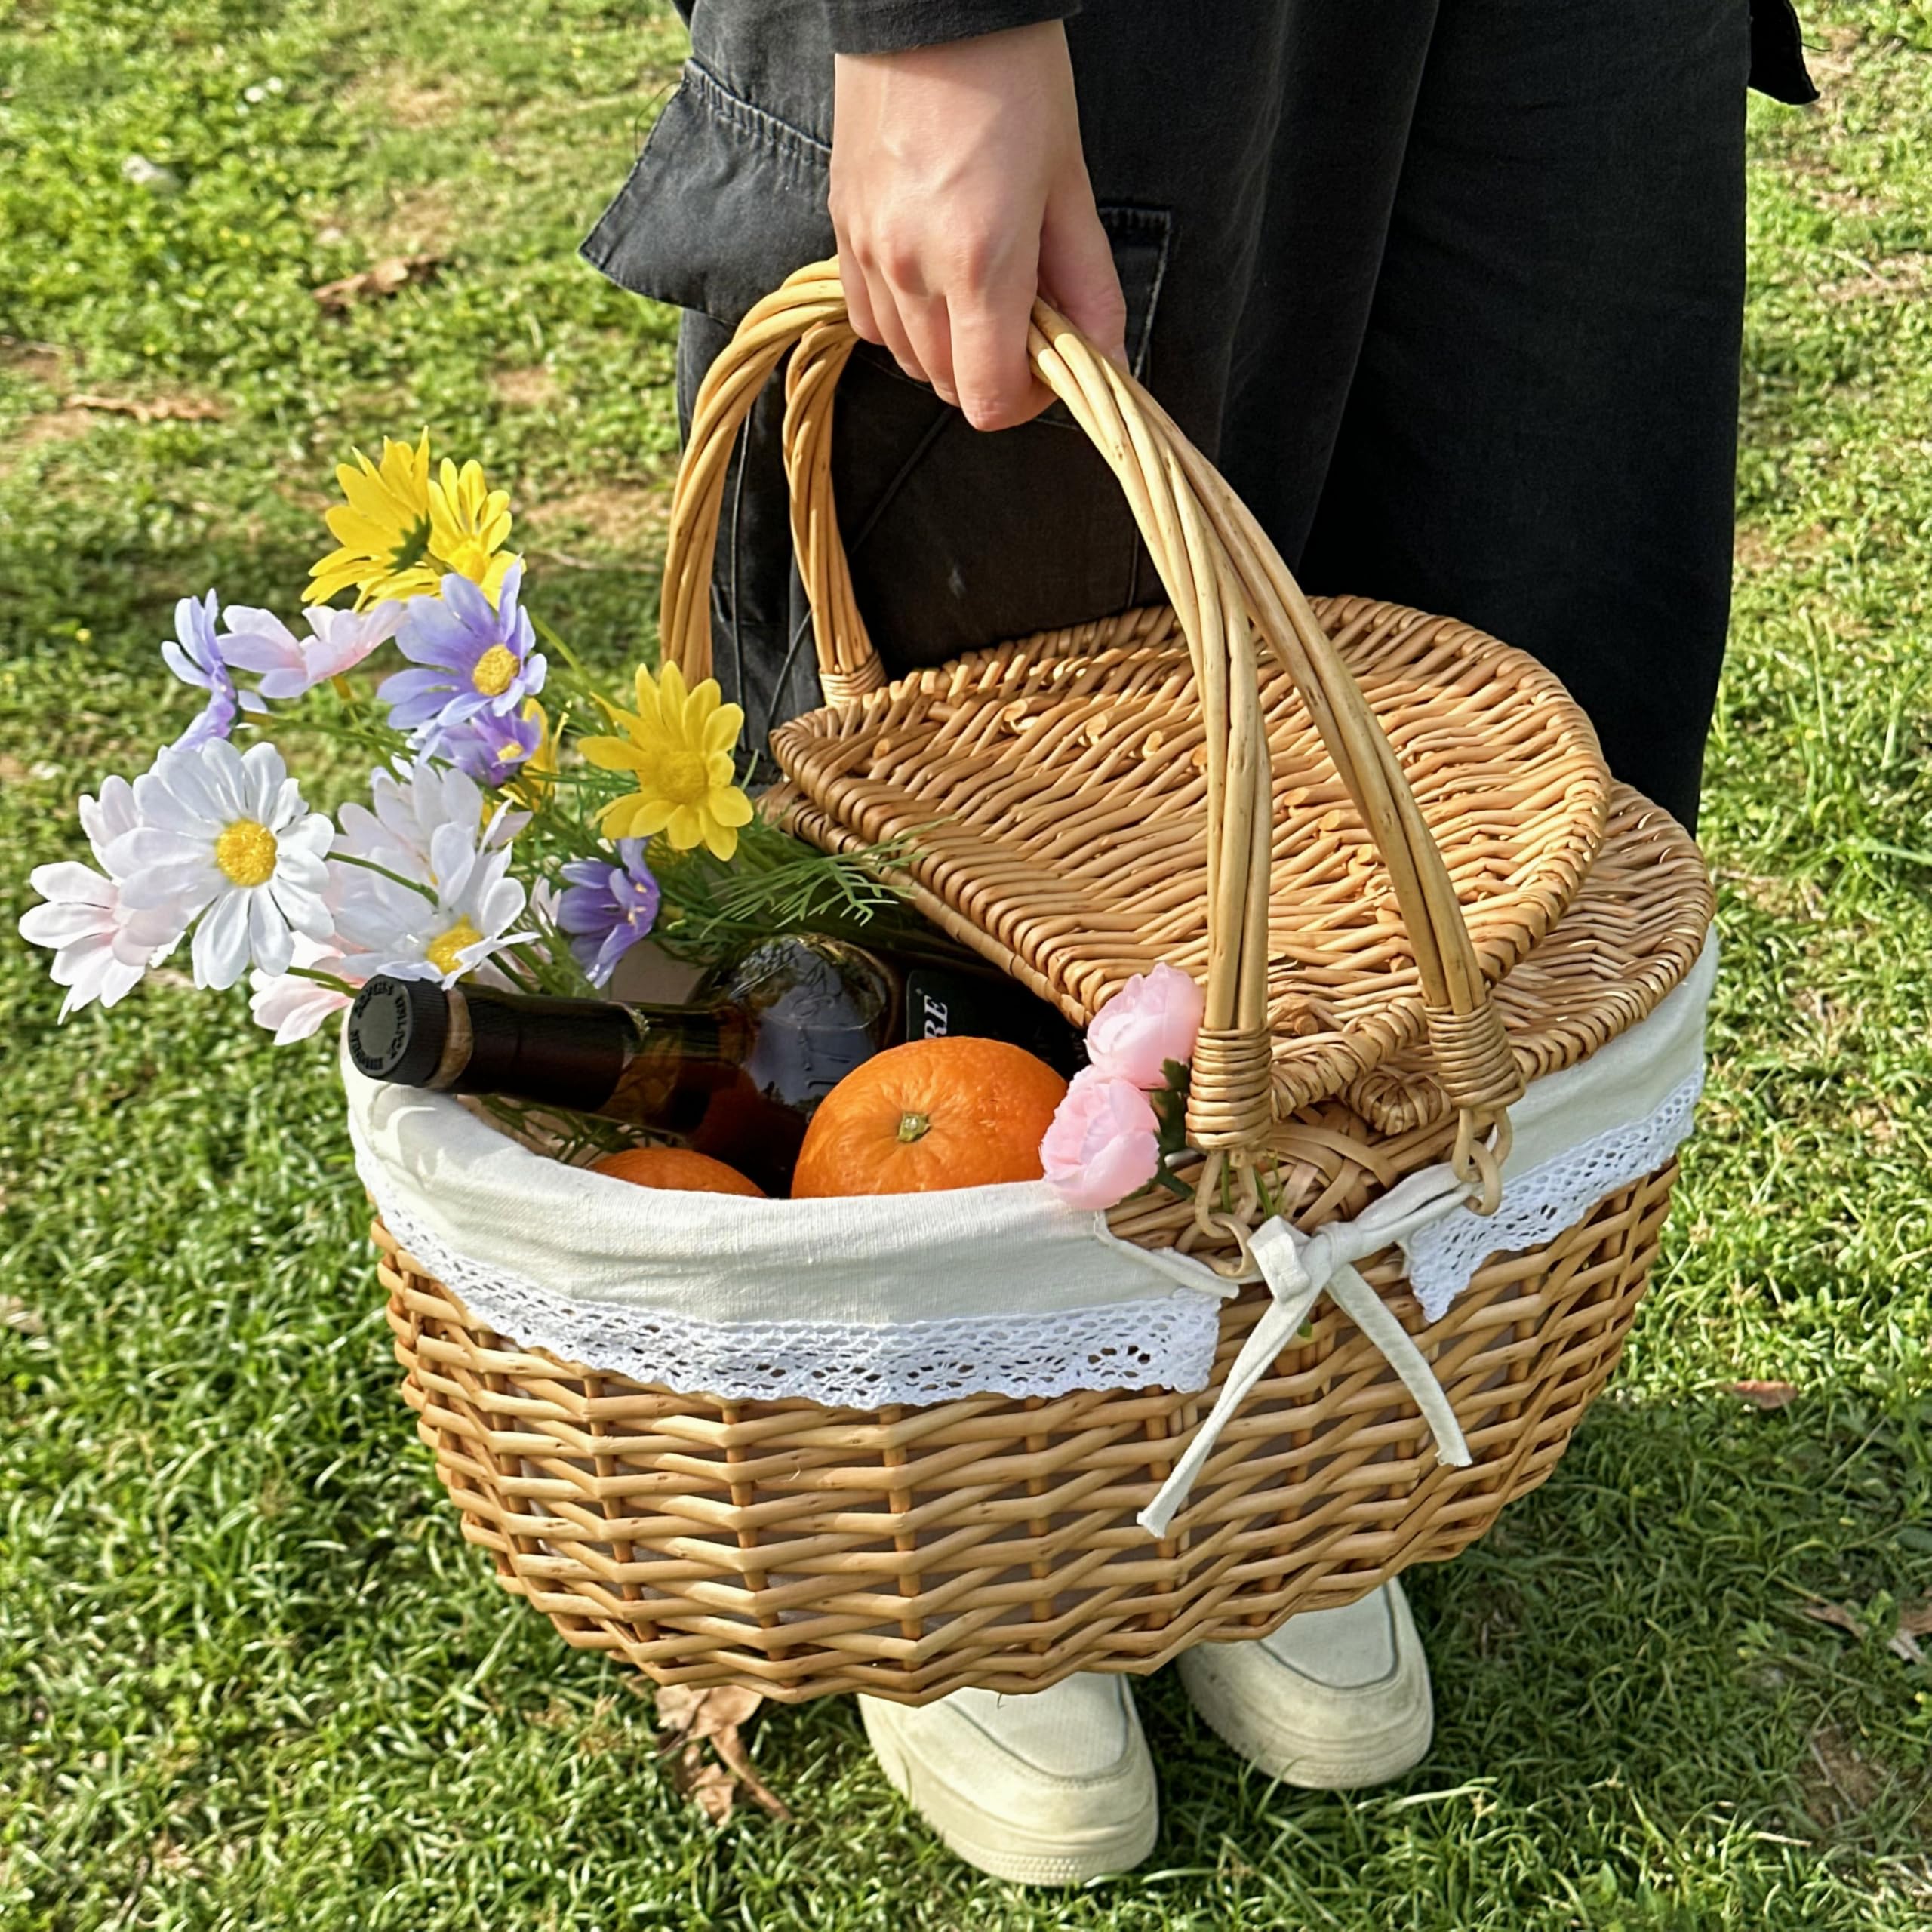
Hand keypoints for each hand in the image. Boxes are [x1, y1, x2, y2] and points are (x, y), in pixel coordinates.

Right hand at [830, 22, 1127, 431]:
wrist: (931, 1)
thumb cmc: (1013, 77)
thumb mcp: (1069, 184)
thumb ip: (1087, 283)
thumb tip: (1105, 354)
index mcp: (978, 266)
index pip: (988, 401)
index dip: (1025, 403)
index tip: (1049, 368)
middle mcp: (911, 272)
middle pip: (946, 385)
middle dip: (991, 371)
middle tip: (1025, 320)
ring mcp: (867, 253)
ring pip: (905, 357)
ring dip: (947, 348)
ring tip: (979, 290)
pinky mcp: (841, 229)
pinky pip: (867, 317)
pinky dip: (902, 319)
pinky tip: (932, 276)